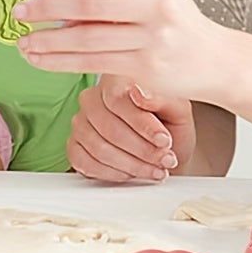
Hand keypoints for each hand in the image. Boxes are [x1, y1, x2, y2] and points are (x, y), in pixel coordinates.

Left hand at [14, 0, 222, 102]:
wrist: (217, 59)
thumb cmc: (180, 25)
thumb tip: (58, 6)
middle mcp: (157, 5)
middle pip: (89, 5)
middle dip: (47, 9)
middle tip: (20, 13)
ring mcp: (153, 38)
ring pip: (86, 39)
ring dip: (47, 41)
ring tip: (23, 42)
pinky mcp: (146, 68)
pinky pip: (93, 63)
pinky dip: (61, 61)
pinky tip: (42, 58)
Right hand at [67, 76, 195, 181]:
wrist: (162, 146)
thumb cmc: (169, 123)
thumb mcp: (177, 108)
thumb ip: (161, 98)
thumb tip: (139, 92)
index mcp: (116, 79)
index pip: (118, 99)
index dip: (142, 124)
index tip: (164, 140)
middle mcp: (92, 97)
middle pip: (109, 128)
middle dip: (142, 150)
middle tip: (165, 159)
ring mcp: (80, 122)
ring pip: (99, 148)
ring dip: (132, 165)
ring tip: (155, 169)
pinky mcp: (74, 146)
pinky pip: (85, 163)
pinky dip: (114, 173)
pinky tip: (132, 172)